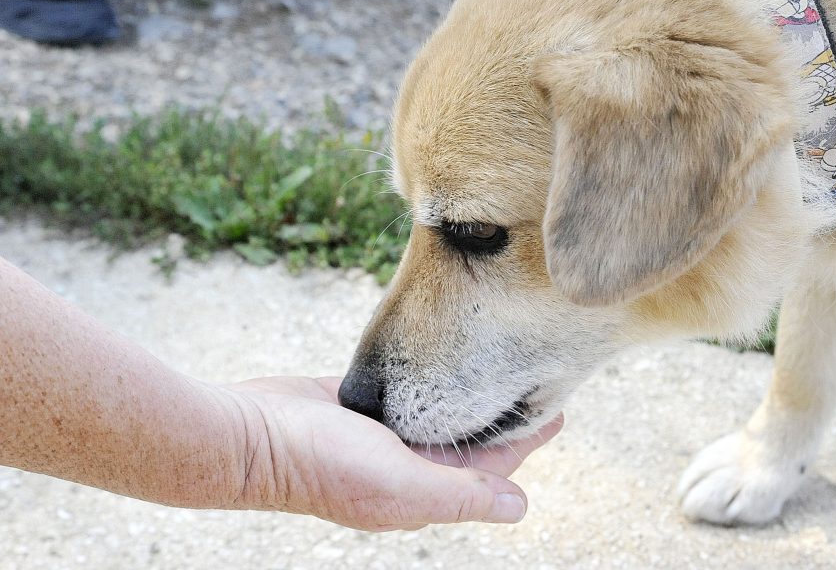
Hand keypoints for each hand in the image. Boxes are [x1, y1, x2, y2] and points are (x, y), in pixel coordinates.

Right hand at [223, 376, 562, 531]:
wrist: (246, 435)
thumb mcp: (397, 482)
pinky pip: (403, 390)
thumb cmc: (320, 464)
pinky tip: (443, 357)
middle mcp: (404, 464)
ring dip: (469, 391)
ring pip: (438, 410)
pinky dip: (428, 377)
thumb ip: (458, 493)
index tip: (560, 408)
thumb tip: (519, 507)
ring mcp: (379, 434)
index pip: (488, 465)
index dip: (524, 439)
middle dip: (502, 411)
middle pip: (468, 436)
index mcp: (420, 489)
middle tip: (539, 377)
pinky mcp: (357, 402)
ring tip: (501, 363)